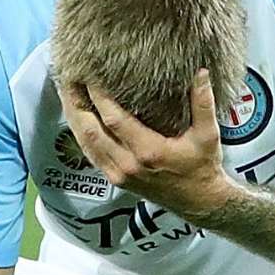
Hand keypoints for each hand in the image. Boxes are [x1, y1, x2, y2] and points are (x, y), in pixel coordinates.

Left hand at [60, 69, 237, 220]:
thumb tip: (201, 72)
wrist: (199, 203)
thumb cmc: (203, 168)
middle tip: (68, 78)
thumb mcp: (208, 135)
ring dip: (74, 118)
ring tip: (66, 93)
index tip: (90, 75)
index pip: (114, 120)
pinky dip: (80, 134)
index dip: (99, 97)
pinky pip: (90, 155)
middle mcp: (128, 165)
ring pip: (86, 143)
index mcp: (149, 152)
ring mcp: (119, 174)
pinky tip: (76, 118)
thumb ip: (203, 103)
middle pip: (91, 130)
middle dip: (77, 103)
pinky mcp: (116, 179)